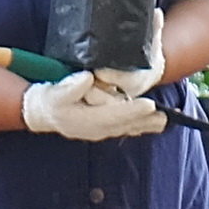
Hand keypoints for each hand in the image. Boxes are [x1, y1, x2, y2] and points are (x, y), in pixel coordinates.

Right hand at [25, 76, 166, 142]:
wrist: (41, 113)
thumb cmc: (48, 102)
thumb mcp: (54, 93)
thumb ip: (69, 87)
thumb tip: (88, 78)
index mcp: (86, 121)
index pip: (113, 115)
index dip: (132, 110)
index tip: (149, 104)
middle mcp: (96, 129)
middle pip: (125, 125)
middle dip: (146, 121)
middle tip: (167, 117)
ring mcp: (100, 130)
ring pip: (127, 127)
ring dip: (147, 125)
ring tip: (166, 121)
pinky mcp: (102, 126)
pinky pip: (125, 127)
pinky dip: (140, 125)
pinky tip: (153, 123)